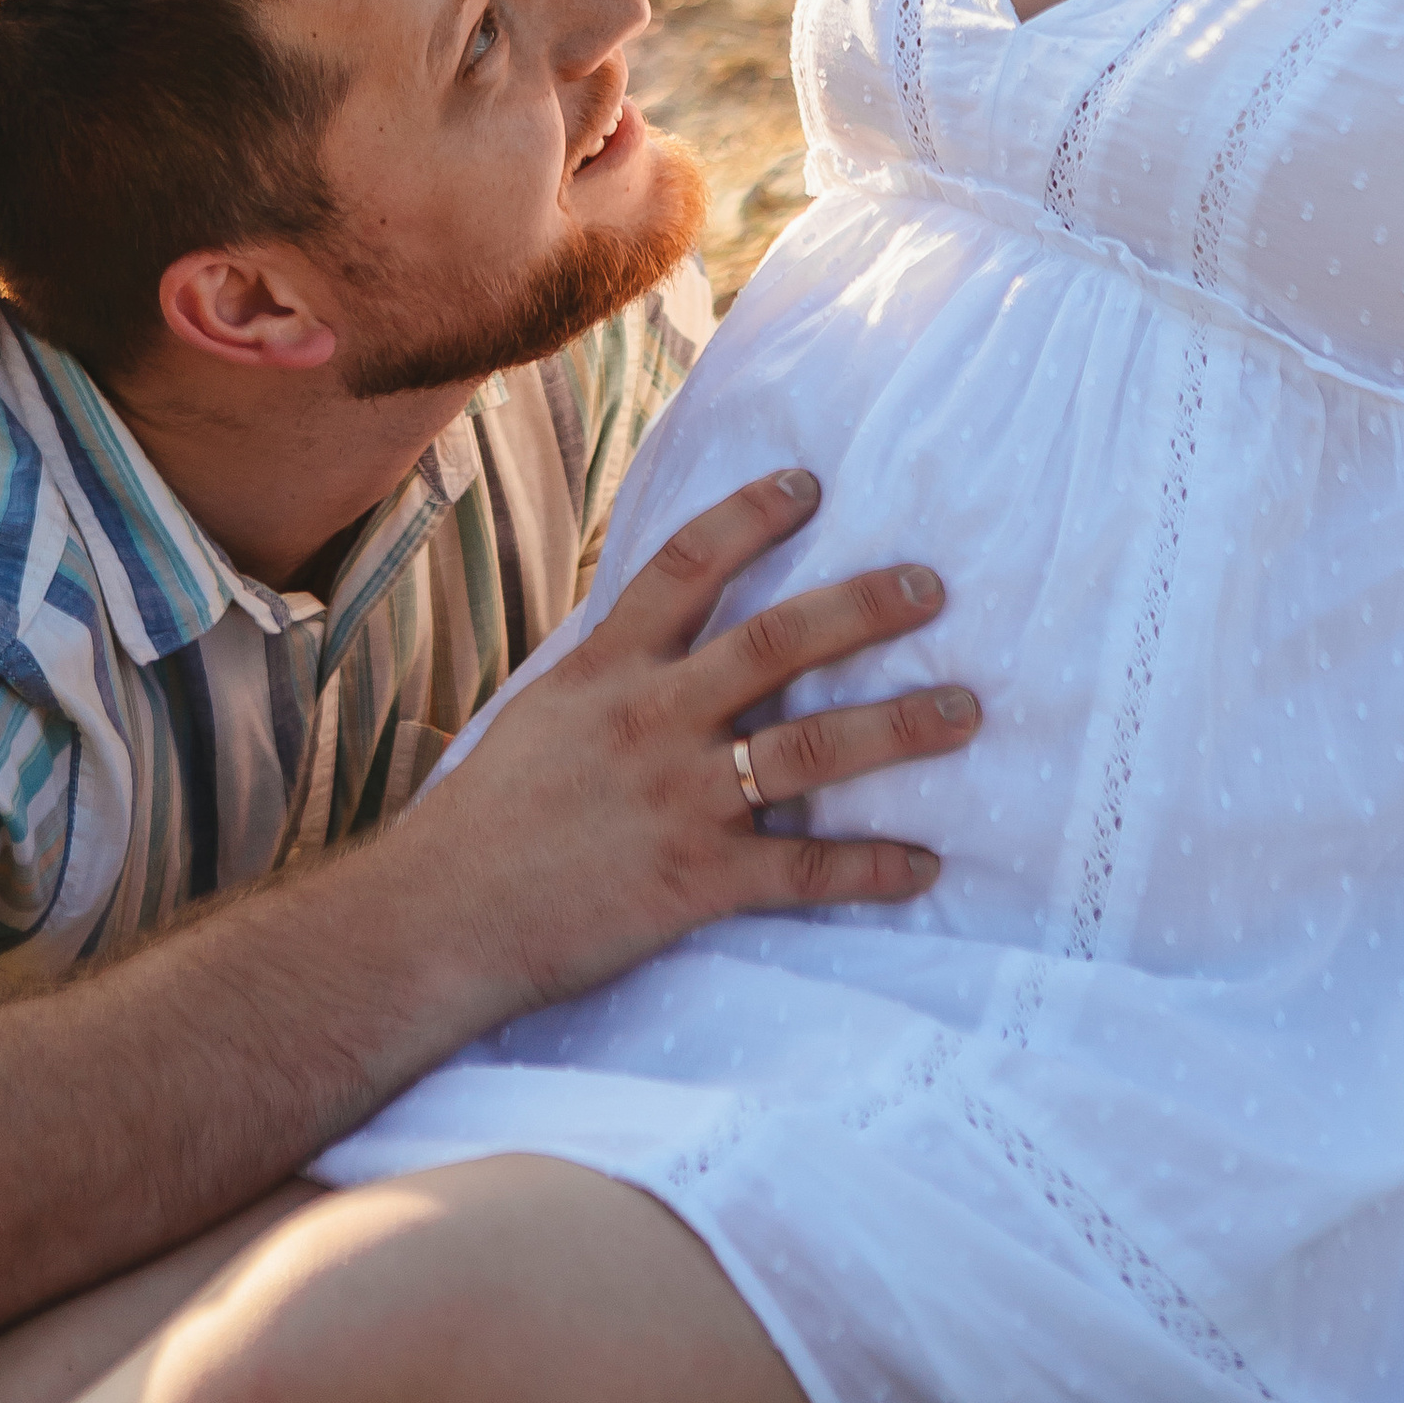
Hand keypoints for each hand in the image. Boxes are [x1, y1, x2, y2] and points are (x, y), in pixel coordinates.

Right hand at [412, 467, 976, 1015]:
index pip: (687, 565)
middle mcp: (654, 719)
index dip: (750, 515)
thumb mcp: (540, 715)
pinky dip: (870, 867)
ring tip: (963, 711)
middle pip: (778, 642)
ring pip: (812, 747)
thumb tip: (658, 638)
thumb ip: (608, 675)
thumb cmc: (486, 819)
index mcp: (608, 669)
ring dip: (898, 728)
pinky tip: (923, 863)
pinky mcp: (696, 881)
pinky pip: (804, 871)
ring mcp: (681, 799)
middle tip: (931, 586)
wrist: (439, 919)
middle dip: (863, 609)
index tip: (809, 484)